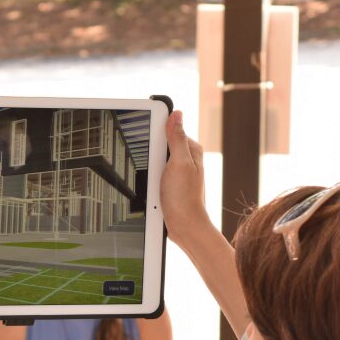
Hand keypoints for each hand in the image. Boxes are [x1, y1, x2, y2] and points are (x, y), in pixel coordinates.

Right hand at [161, 110, 212, 248]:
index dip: (156, 131)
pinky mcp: (170, 183)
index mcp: (191, 149)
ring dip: (149, 167)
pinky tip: (151, 185)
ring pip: (155, 159)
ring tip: (154, 179)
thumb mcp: (179, 163)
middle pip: (160, 144)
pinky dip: (149, 177)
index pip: (170, 129)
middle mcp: (186, 158)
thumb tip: (177, 114)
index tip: (148, 138)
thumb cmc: (184, 198)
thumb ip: (177, 138)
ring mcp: (178, 171)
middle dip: (151, 151)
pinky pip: (154, 173)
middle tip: (153, 167)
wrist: (183, 225)